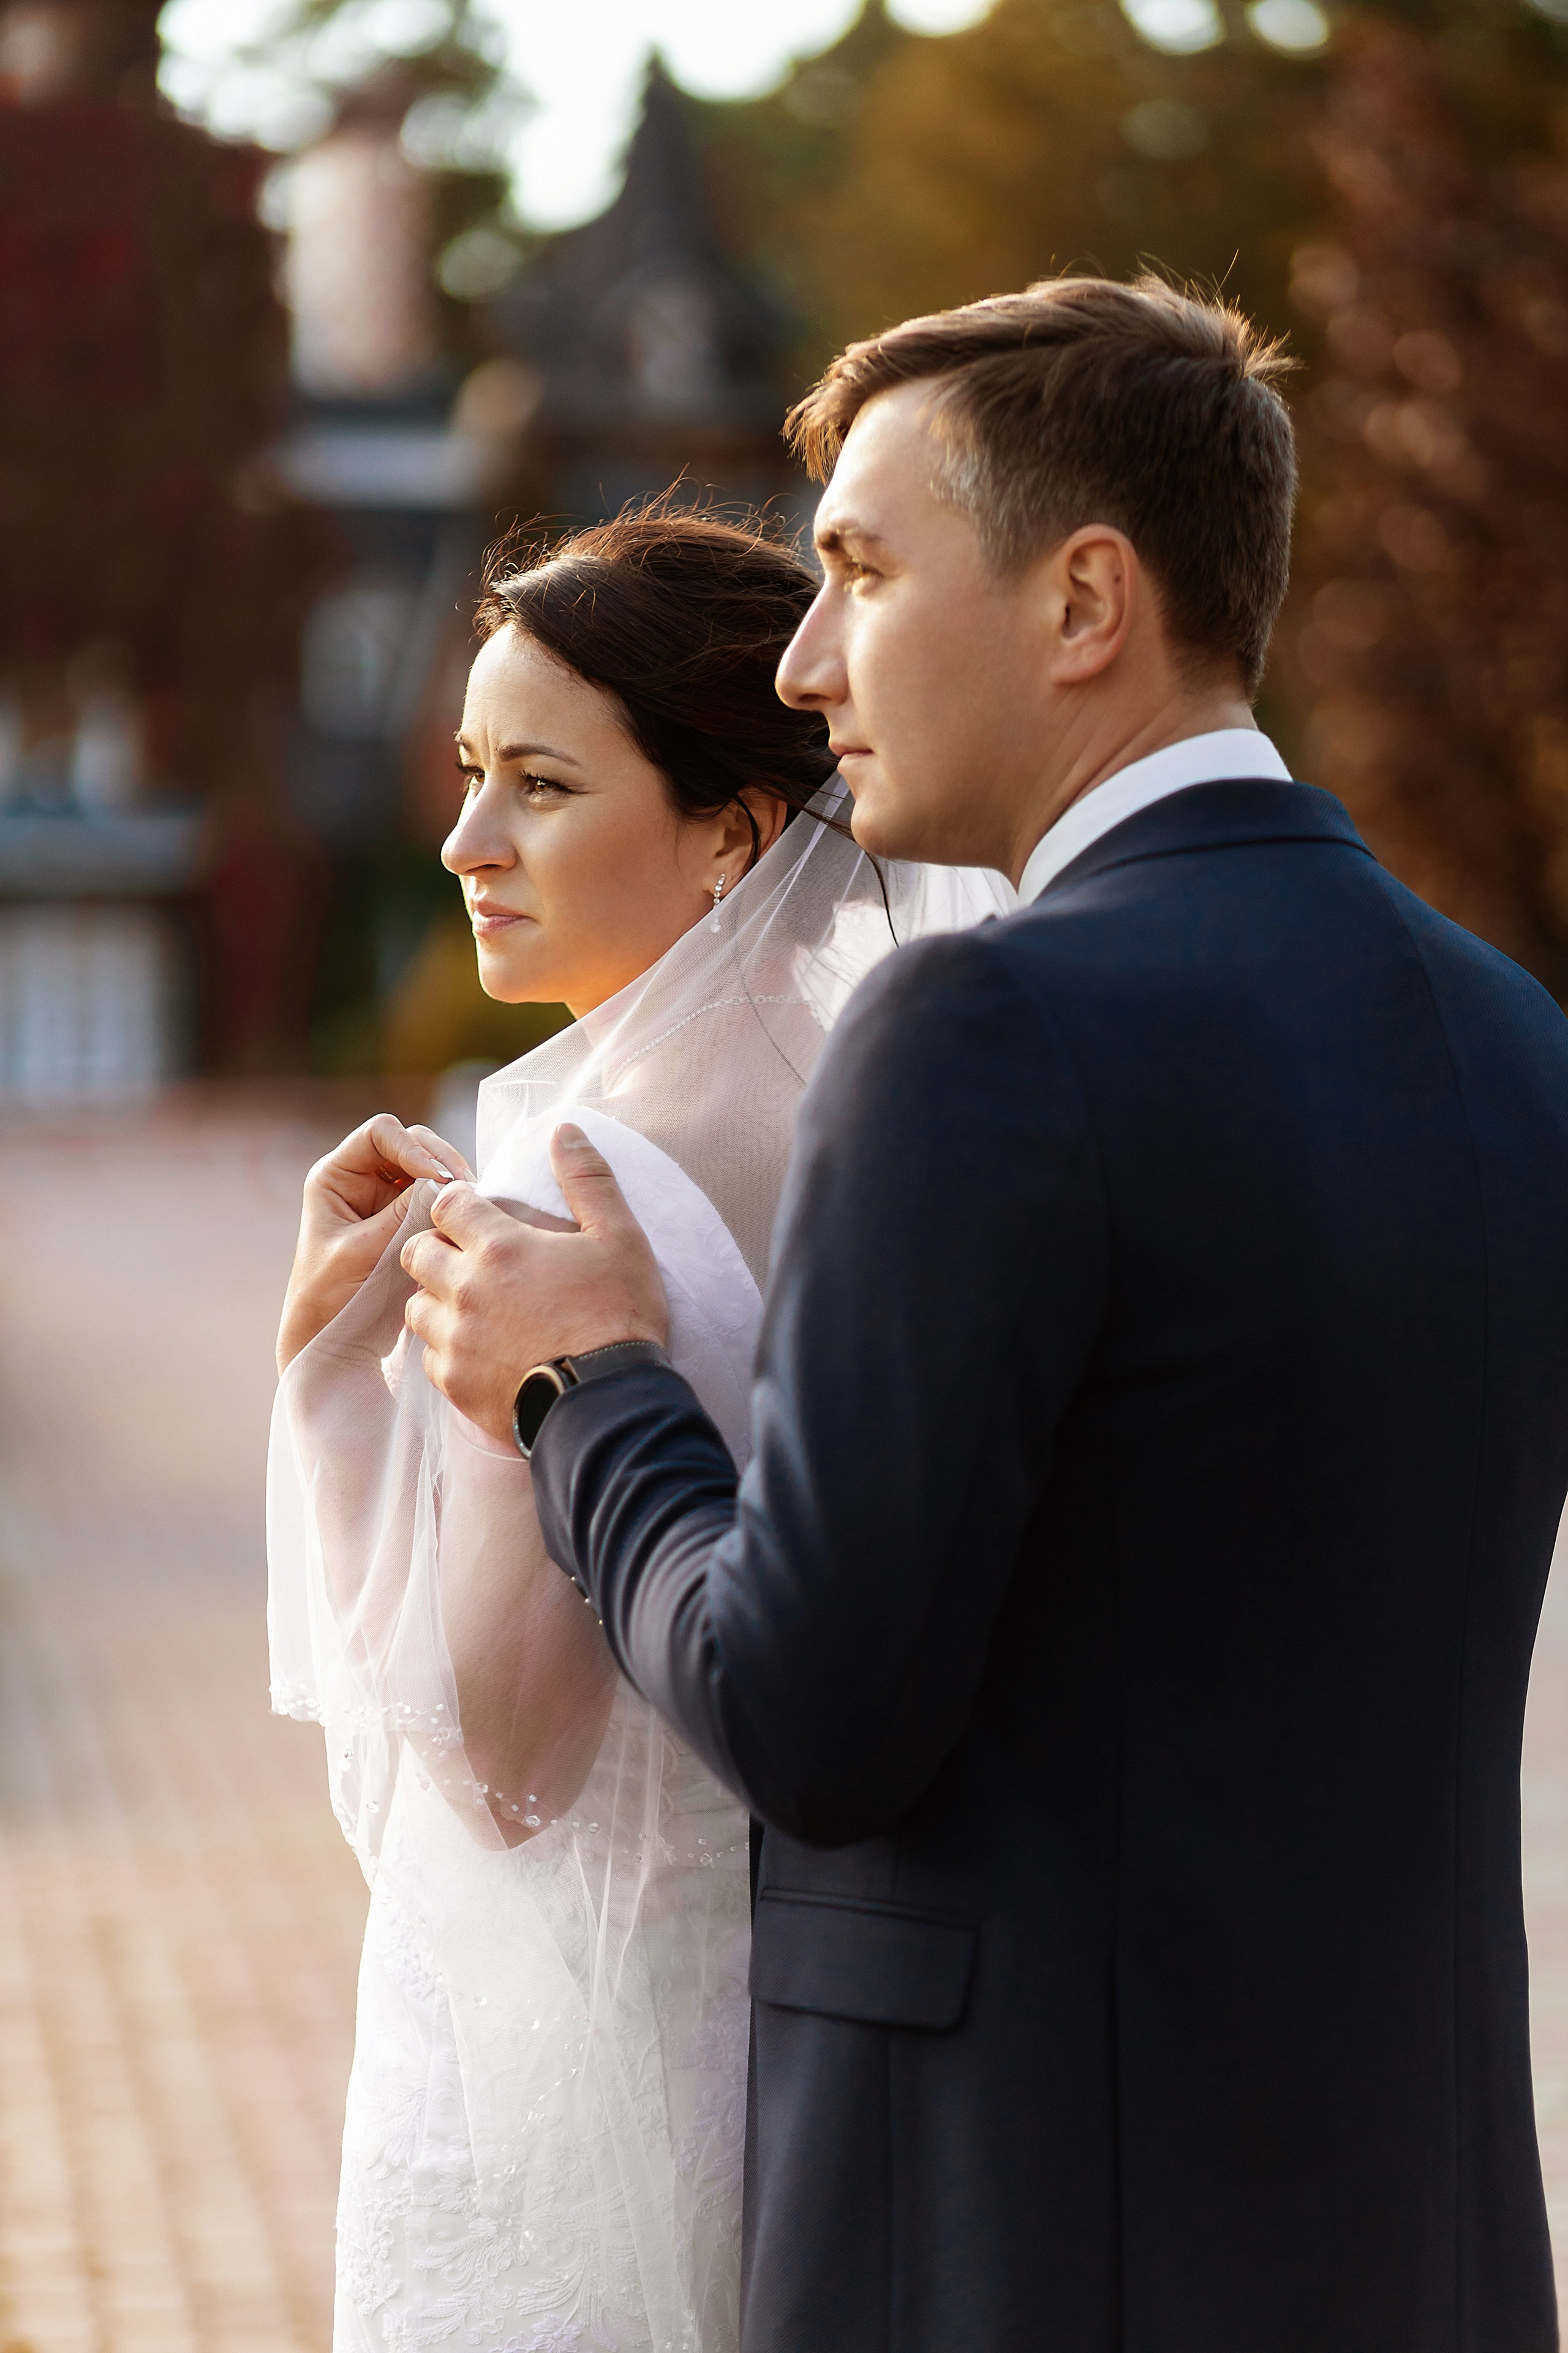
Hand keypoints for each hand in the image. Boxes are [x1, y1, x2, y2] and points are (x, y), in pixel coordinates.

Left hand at [277, 1114, 471, 1371]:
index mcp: (336, 1176)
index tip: (437, 1178)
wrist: (333, 1342)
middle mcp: (363, 1179)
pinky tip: (466, 1221)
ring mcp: (388, 1199)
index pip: (380, 1134)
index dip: (412, 1147)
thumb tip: (445, 1186)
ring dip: (452, 1183)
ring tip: (470, 1206)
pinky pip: (438, 1199)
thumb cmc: (331, 1298)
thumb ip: (402, 1214)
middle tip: (465, 1188)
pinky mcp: (410, 1221)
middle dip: (440, 1161)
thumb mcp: (364, 1252)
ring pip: (431, 1169)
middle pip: (412, 1143)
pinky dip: (453, 1205)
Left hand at [401, 1123, 668, 1445]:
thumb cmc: (619, 1317)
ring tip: (472, 1308)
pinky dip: (446, 1349)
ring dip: (437, 1300)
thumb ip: (587, 1179)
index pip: (447, 1203)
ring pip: (415, 1305)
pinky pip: (428, 1356)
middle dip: (437, 1248)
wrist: (609, 1405)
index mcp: (500, 1246)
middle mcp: (465, 1289)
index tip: (479, 1217)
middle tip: (473, 1261)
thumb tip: (564, 1128)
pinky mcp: (454, 1383)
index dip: (460, 1205)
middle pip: (417, 1251)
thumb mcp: (619, 1238)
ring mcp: (455, 1339)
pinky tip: (478, 1352)